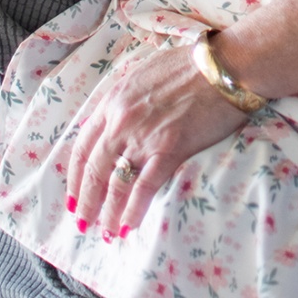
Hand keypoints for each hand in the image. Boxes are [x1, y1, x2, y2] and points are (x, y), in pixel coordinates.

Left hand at [66, 42, 248, 238]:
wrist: (223, 66)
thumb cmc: (189, 65)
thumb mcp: (143, 73)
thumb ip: (125, 97)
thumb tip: (119, 114)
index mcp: (113, 101)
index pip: (83, 146)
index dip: (75, 175)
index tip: (74, 195)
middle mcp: (121, 122)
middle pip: (94, 170)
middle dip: (85, 202)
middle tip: (83, 223)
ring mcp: (144, 137)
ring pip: (115, 183)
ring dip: (107, 213)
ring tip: (105, 233)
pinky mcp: (170, 149)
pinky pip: (144, 187)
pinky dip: (133, 211)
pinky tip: (127, 227)